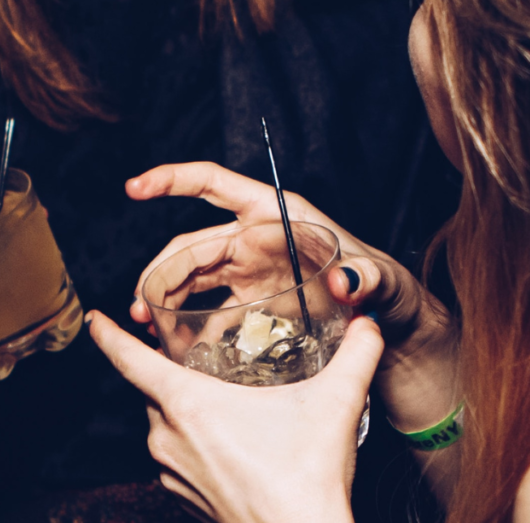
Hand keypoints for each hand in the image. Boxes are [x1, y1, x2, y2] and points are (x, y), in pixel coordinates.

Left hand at [86, 310, 381, 522]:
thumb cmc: (305, 478)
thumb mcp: (334, 405)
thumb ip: (356, 355)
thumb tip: (369, 320)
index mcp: (187, 403)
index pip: (130, 360)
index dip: (109, 335)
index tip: (94, 318)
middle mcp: (167, 435)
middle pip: (155, 389)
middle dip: (173, 373)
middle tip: (205, 364)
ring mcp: (169, 469)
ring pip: (166, 423)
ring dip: (188, 411)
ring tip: (228, 408)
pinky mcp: (179, 495)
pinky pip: (176, 455)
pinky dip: (194, 443)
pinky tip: (231, 446)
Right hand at [126, 162, 454, 369]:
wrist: (394, 331)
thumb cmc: (393, 292)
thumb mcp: (385, 281)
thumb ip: (369, 277)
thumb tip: (346, 279)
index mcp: (277, 215)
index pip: (215, 185)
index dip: (173, 180)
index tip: (135, 187)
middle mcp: (256, 238)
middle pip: (192, 244)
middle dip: (160, 270)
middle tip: (141, 307)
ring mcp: (250, 272)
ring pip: (192, 277)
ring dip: (164, 298)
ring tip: (147, 326)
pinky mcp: (252, 304)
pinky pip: (209, 311)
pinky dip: (188, 327)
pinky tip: (176, 350)